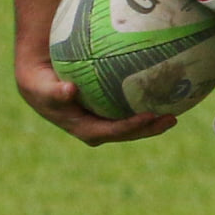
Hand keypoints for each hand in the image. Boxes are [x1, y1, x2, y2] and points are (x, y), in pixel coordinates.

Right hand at [16, 56, 175, 145]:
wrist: (38, 82)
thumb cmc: (39, 83)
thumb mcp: (41, 87)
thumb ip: (54, 92)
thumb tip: (70, 90)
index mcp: (83, 127)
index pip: (111, 131)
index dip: (129, 128)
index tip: (147, 117)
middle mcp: (97, 128)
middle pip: (127, 133)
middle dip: (149, 129)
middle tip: (171, 118)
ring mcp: (103, 120)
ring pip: (132, 124)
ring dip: (153, 121)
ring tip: (175, 111)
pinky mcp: (108, 111)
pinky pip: (130, 109)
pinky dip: (146, 103)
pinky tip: (165, 92)